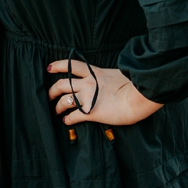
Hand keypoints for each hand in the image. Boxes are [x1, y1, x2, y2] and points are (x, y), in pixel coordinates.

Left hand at [46, 59, 162, 126]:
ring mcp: (88, 97)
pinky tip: (66, 121)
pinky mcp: (90, 112)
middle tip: (50, 95)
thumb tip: (106, 81)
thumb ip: (106, 77)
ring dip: (58, 106)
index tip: (49, 68)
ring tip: (57, 111)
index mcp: (94, 73)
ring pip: (64, 101)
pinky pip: (73, 116)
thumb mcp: (117, 75)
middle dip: (52, 90)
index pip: (71, 65)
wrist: (138, 96)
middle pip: (62, 84)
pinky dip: (67, 119)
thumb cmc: (133, 85)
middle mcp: (88, 83)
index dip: (58, 66)